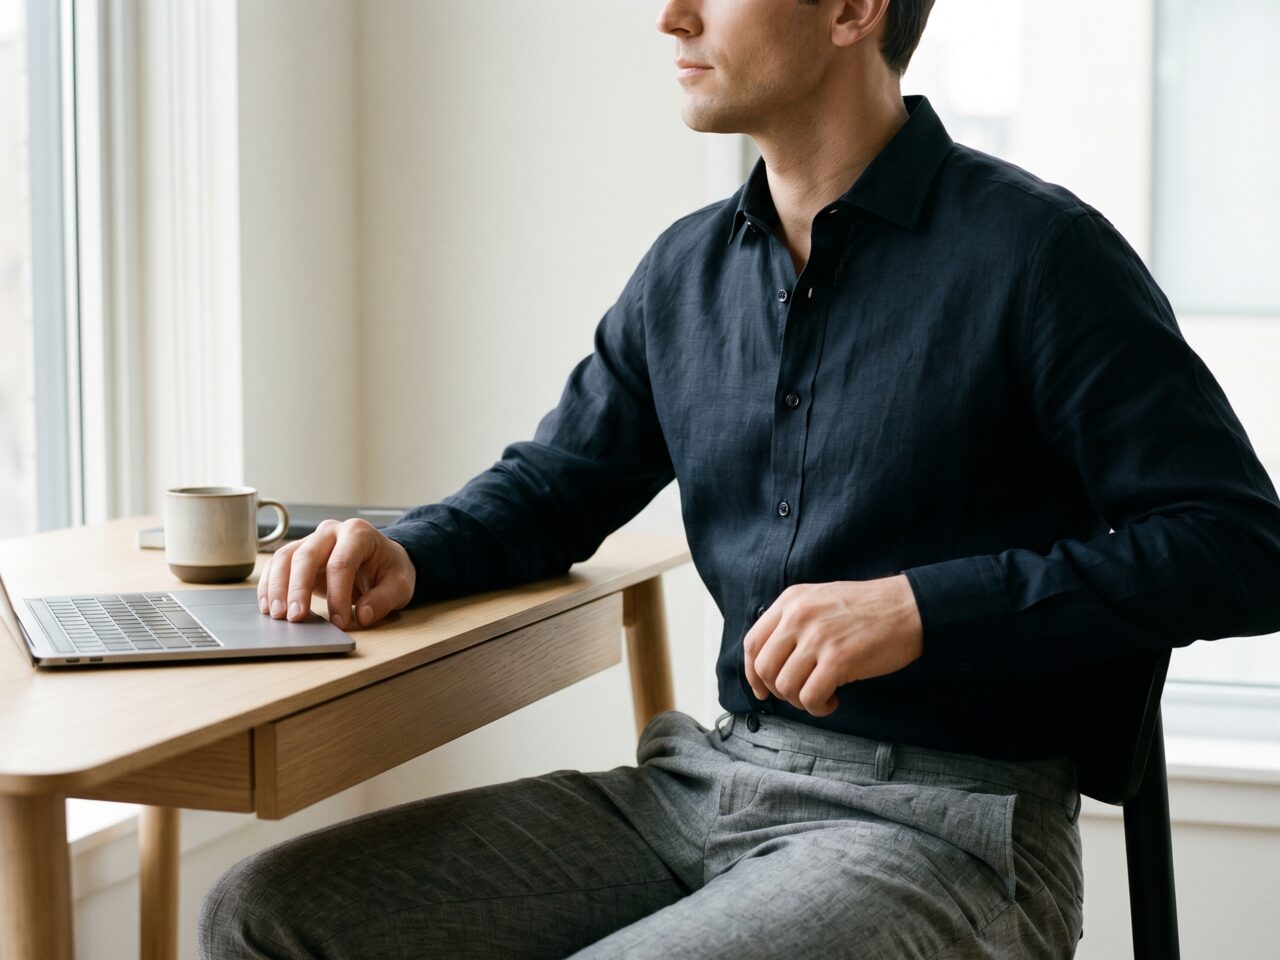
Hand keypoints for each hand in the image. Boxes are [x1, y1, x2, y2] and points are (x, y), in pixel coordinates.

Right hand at [257, 518, 415, 629]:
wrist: (382, 558)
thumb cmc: (389, 569)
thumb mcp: (400, 585)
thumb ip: (384, 599)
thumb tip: (362, 616)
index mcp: (359, 533)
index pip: (341, 563)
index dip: (337, 595)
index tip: (339, 622)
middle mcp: (331, 531)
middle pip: (306, 555)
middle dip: (297, 588)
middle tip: (294, 618)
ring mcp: (312, 540)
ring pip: (285, 557)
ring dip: (276, 587)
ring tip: (276, 615)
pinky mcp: (299, 553)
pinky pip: (278, 565)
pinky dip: (269, 585)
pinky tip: (268, 606)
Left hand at [743, 576, 923, 716]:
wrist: (908, 608)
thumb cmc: (868, 608)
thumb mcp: (820, 599)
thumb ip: (793, 621)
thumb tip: (772, 658)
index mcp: (790, 601)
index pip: (752, 643)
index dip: (752, 672)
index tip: (762, 689)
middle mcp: (798, 617)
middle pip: (764, 668)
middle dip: (778, 690)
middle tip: (800, 692)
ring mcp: (817, 638)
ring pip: (784, 686)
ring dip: (800, 701)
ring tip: (821, 695)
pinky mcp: (838, 660)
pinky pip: (810, 697)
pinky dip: (818, 707)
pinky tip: (833, 700)